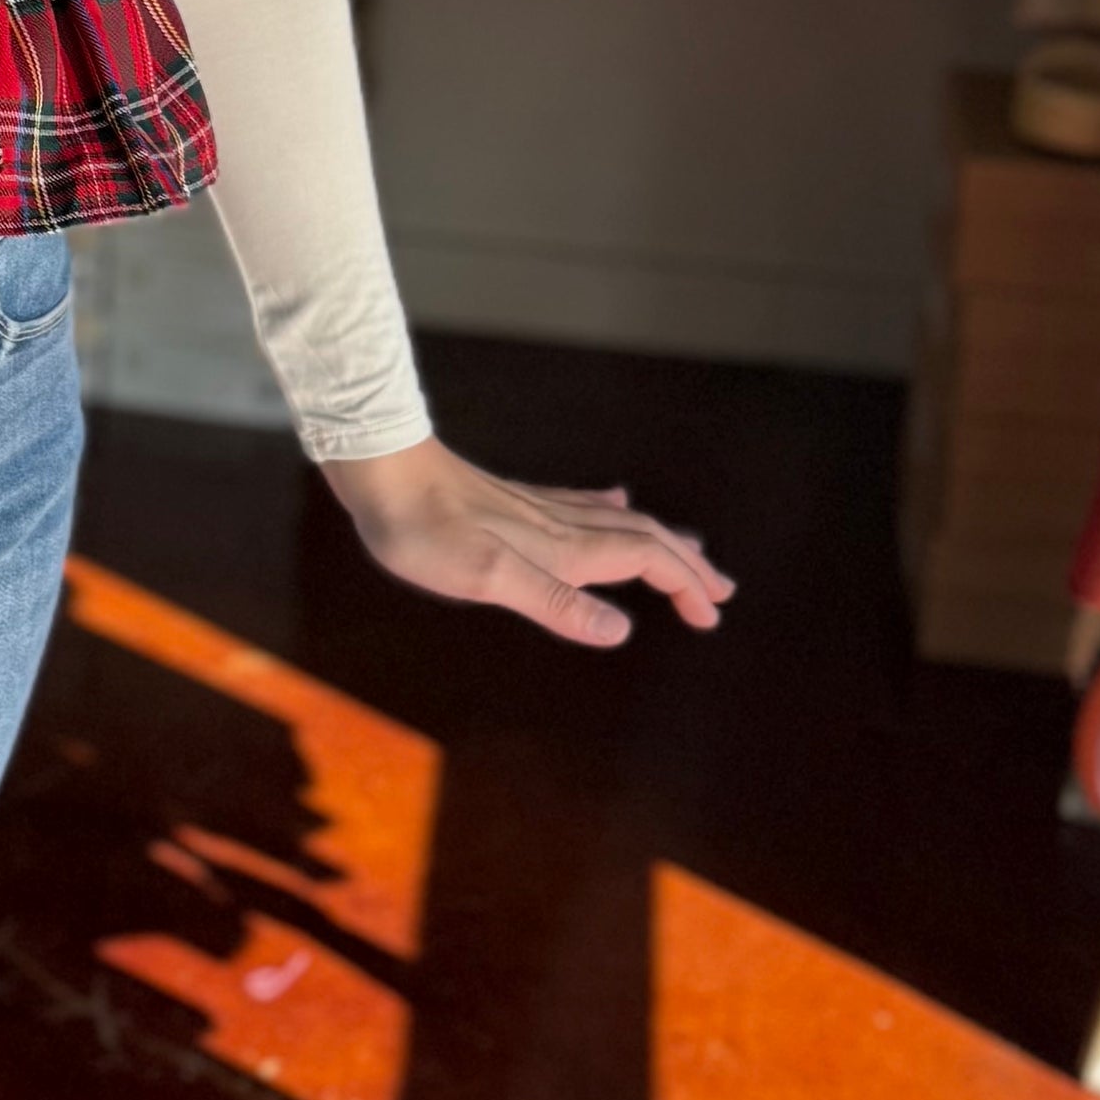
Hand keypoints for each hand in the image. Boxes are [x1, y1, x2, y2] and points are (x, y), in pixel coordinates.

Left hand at [314, 433, 731, 650]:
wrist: (378, 469)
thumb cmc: (423, 527)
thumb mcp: (485, 577)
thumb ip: (554, 602)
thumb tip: (620, 630)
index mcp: (562, 546)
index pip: (646, 561)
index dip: (684, 586)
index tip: (711, 615)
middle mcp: (559, 524)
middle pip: (644, 540)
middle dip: (686, 567)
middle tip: (721, 591)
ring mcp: (536, 509)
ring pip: (618, 525)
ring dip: (659, 543)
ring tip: (689, 554)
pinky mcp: (511, 503)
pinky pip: (582, 509)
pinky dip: (611, 515)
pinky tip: (613, 504)